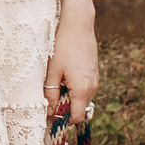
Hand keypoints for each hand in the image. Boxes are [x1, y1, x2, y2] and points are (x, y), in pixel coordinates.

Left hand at [44, 2, 99, 124]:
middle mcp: (92, 87)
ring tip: (57, 84)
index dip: (63, 120)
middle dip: (66, 109)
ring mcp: (95, 80)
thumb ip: (51, 94)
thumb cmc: (62, 45)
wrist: (78, 24)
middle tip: (51, 98)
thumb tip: (50, 112)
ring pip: (83, 99)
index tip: (51, 114)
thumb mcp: (53, 71)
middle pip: (81, 110)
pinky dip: (76, 89)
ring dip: (71, 98)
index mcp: (82, 89)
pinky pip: (86, 89)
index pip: (77, 117)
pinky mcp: (94, 72)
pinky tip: (65, 75)